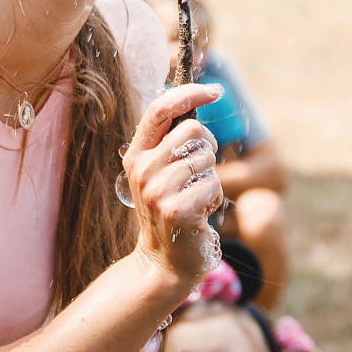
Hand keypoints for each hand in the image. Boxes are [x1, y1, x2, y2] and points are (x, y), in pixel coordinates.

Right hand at [124, 81, 226, 286]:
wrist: (164, 261)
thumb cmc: (171, 210)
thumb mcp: (162, 172)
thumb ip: (172, 140)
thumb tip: (197, 96)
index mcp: (136, 154)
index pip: (159, 109)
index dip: (189, 93)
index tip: (215, 90)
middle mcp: (142, 169)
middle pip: (194, 130)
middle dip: (208, 148)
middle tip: (199, 173)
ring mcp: (157, 190)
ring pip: (206, 159)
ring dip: (211, 179)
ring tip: (195, 198)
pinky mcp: (176, 210)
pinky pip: (213, 185)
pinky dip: (214, 199)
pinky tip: (199, 214)